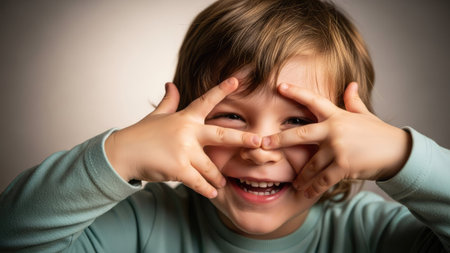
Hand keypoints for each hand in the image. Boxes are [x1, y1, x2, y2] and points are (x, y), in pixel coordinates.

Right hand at [105, 78, 260, 197]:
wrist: (122, 154)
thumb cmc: (141, 134)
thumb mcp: (156, 115)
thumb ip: (168, 101)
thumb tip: (170, 84)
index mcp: (185, 118)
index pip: (206, 101)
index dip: (222, 89)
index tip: (237, 79)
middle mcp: (187, 132)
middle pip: (221, 135)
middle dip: (242, 139)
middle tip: (259, 141)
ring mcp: (184, 151)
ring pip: (211, 167)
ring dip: (218, 178)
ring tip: (222, 183)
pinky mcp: (178, 169)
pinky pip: (199, 182)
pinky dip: (207, 189)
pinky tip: (213, 193)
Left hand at [262, 82, 410, 198]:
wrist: (398, 152)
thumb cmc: (378, 133)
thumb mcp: (365, 115)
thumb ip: (353, 102)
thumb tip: (351, 85)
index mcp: (337, 116)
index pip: (313, 101)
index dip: (296, 92)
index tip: (279, 86)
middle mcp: (333, 130)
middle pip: (299, 135)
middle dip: (279, 140)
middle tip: (263, 144)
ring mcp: (337, 148)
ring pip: (310, 164)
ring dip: (301, 176)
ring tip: (294, 183)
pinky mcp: (343, 166)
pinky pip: (323, 178)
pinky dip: (314, 187)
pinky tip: (306, 193)